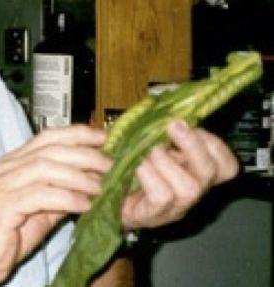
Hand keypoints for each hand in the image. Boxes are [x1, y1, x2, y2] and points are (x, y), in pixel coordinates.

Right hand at [0, 125, 111, 285]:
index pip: (46, 137)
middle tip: (108, 165)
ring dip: (77, 177)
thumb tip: (91, 181)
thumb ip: (60, 192)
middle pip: (49, 150)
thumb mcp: (40, 210)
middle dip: (83, 154)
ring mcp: (1, 186)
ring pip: (45, 169)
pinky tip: (83, 205)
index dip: (76, 134)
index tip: (102, 138)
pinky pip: (40, 196)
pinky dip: (66, 198)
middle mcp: (4, 169)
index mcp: (12, 163)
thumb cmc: (6, 236)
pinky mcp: (2, 207)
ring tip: (99, 188)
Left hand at [121, 120, 238, 228]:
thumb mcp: (139, 142)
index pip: (225, 165)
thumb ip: (150, 129)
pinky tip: (135, 167)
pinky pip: (162, 196)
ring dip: (166, 161)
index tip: (187, 124)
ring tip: (147, 152)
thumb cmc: (124, 166)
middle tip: (173, 126)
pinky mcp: (153, 215)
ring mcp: (174, 206)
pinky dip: (149, 176)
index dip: (213, 144)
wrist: (101, 197)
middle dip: (193, 145)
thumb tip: (157, 111)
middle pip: (211, 172)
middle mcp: (190, 190)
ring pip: (189, 188)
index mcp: (192, 170)